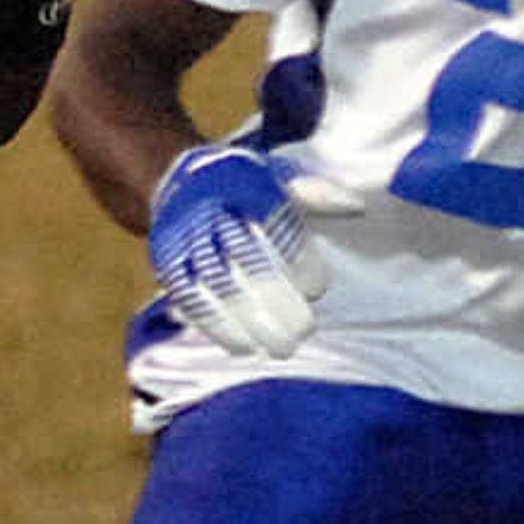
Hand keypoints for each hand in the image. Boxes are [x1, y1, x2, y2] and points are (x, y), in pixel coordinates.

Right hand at [147, 143, 332, 357]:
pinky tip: (244, 347)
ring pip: (218, 285)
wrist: (176, 180)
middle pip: (245, 259)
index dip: (297, 258)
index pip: (273, 223)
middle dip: (277, 298)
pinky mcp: (167, 264)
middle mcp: (210, 208)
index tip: (318, 287)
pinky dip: (217, 327)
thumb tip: (356, 207)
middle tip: (305, 329)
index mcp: (242, 182)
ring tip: (282, 347)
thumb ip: (317, 193)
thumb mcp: (279, 176)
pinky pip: (191, 299)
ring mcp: (184, 238)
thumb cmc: (244, 185)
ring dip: (251, 322)